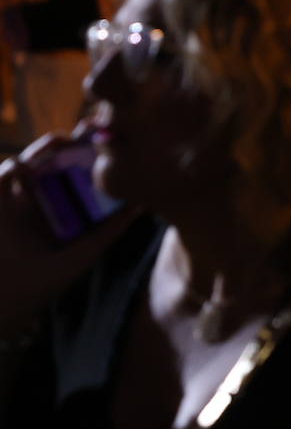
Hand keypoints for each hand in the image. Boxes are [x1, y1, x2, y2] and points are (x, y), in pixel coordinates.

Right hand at [0, 132, 138, 332]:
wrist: (2, 298)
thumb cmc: (40, 284)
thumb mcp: (79, 256)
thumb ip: (106, 232)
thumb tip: (139, 205)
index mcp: (64, 211)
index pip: (81, 177)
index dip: (94, 158)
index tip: (111, 141)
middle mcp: (41, 201)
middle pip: (58, 163)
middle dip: (73, 145)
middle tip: (91, 129)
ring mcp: (16, 199)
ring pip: (32, 162)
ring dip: (47, 149)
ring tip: (64, 141)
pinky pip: (4, 176)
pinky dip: (14, 167)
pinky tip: (27, 166)